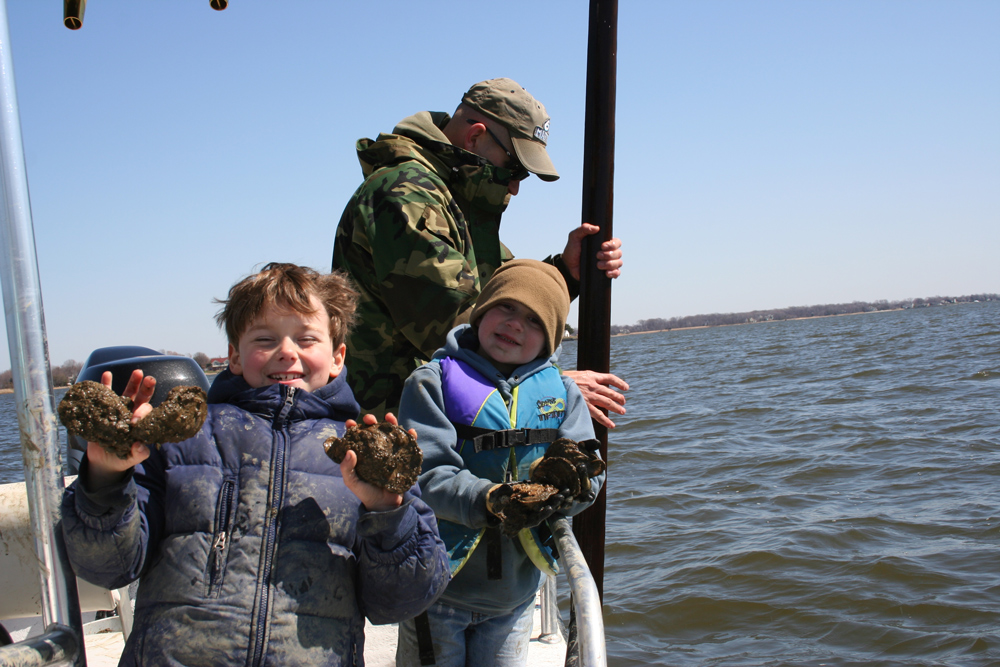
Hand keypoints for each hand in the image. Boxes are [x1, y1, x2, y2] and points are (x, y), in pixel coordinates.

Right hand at [84, 370, 155, 487]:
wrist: (103, 461)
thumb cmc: (122, 459)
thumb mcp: (131, 459)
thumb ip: (138, 454)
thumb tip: (140, 446)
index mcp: (141, 424)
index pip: (146, 413)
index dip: (143, 412)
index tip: (135, 419)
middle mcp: (132, 414)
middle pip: (141, 398)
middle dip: (146, 388)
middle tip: (150, 378)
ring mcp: (119, 410)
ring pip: (128, 393)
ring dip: (132, 382)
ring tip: (137, 372)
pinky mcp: (105, 410)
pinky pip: (107, 394)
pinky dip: (107, 384)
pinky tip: (107, 374)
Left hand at [340, 412, 409, 510]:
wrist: (384, 504)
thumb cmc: (366, 492)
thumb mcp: (352, 482)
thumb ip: (347, 469)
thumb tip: (349, 452)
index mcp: (362, 453)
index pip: (356, 437)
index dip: (353, 428)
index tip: (350, 423)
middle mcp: (376, 449)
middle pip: (374, 430)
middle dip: (371, 421)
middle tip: (370, 419)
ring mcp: (390, 452)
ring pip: (391, 433)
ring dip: (391, 422)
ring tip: (390, 417)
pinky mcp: (402, 457)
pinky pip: (408, 445)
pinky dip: (411, 437)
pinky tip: (412, 432)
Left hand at [561, 223, 623, 280]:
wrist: (568, 266)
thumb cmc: (573, 250)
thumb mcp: (575, 237)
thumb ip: (583, 229)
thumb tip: (596, 228)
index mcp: (604, 243)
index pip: (616, 242)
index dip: (612, 244)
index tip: (602, 246)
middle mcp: (609, 253)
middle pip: (618, 253)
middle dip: (609, 255)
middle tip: (597, 255)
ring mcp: (608, 263)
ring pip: (618, 263)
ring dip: (610, 264)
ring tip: (598, 265)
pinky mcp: (606, 273)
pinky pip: (616, 273)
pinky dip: (614, 273)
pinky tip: (606, 273)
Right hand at [563, 370, 628, 428]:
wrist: (553, 384)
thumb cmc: (563, 380)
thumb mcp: (577, 375)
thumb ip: (586, 380)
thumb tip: (593, 384)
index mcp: (591, 376)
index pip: (610, 378)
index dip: (619, 382)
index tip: (626, 388)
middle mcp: (593, 385)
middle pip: (610, 392)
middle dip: (619, 398)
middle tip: (623, 402)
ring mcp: (589, 396)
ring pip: (607, 402)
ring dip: (616, 408)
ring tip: (622, 412)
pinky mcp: (585, 405)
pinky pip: (598, 414)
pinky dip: (606, 420)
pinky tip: (611, 425)